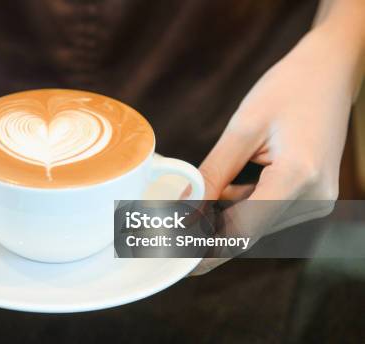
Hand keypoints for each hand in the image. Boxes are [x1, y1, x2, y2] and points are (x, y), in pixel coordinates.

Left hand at [191, 26, 360, 274]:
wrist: (331, 71)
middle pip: (249, 232)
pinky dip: (238, 208)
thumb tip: (186, 207)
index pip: (244, 231)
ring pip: (256, 224)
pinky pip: (267, 211)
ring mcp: (318, 199)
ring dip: (220, 222)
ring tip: (184, 214)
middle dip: (207, 237)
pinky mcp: (312, 195)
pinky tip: (215, 195)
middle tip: (169, 238)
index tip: (177, 260)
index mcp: (299, 177)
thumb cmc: (289, 89)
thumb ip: (214, 172)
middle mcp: (315, 197)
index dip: (206, 249)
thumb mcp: (243, 128)